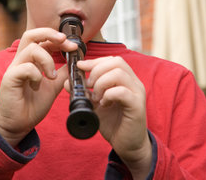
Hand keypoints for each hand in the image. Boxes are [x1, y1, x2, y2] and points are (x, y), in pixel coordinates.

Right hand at [0, 28, 76, 146]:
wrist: (19, 125)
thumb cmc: (32, 104)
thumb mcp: (53, 86)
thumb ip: (62, 73)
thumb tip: (74, 62)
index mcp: (30, 60)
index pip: (41, 38)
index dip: (57, 38)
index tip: (73, 46)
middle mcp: (21, 60)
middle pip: (31, 35)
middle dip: (50, 34)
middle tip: (64, 41)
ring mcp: (14, 68)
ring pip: (32, 49)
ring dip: (47, 60)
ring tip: (52, 76)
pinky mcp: (9, 79)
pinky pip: (26, 67)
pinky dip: (37, 75)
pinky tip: (37, 85)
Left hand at [77, 57, 151, 178]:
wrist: (128, 145)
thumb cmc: (113, 123)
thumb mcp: (95, 105)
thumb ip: (84, 92)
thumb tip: (68, 82)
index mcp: (126, 79)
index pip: (112, 60)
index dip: (95, 61)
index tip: (80, 67)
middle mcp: (134, 82)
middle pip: (116, 62)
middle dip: (97, 70)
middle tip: (88, 85)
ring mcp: (137, 92)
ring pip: (118, 74)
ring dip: (101, 83)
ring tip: (96, 96)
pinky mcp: (137, 105)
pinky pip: (121, 91)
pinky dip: (108, 95)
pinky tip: (104, 104)